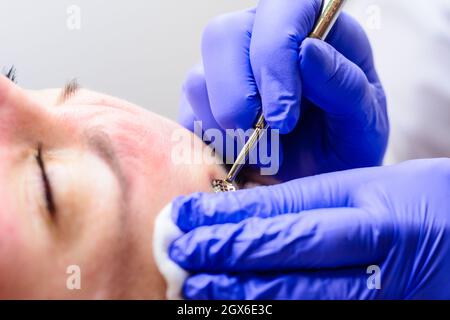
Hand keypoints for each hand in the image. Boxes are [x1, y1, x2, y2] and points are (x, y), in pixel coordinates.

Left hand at [169, 159, 449, 298]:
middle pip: (284, 258)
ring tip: (196, 290)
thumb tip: (240, 209)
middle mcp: (375, 256)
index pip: (284, 214)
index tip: (185, 216)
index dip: (228, 218)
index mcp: (370, 211)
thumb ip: (306, 201)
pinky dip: (275, 314)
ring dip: (241, 296)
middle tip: (177, 255)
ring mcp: (381, 296)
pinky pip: (320, 317)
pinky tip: (241, 308)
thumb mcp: (363, 190)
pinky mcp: (381, 318)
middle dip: (224, 257)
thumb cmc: (417, 203)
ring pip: (298, 299)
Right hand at [179, 0, 387, 180]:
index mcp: (314, 31)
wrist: (323, 180)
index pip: (282, 7)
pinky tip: (239, 153)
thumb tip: (307, 50)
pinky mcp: (207, 103)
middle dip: (239, 95)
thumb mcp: (364, 122)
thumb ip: (345, 85)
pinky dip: (209, 139)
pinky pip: (188, 113)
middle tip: (266, 138)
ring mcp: (230, 72)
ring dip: (225, 124)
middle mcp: (264, 42)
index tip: (283, 114)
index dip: (274, 53)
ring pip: (198, 76)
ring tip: (261, 152)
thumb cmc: (347, 148)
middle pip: (224, 35)